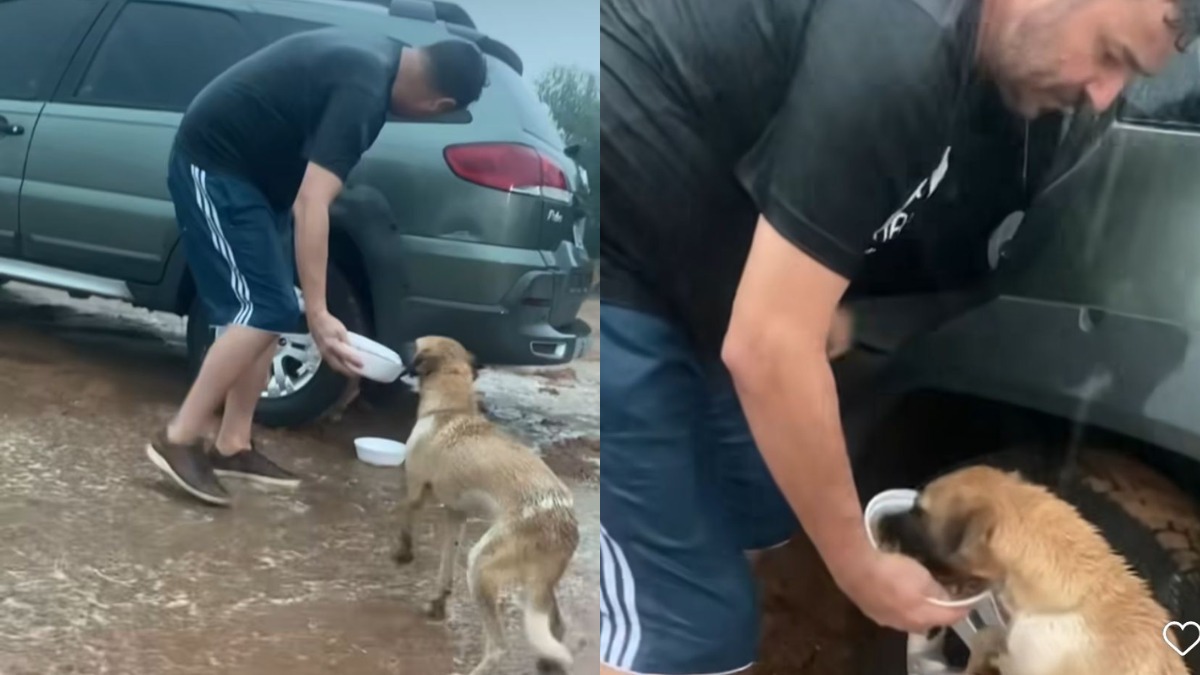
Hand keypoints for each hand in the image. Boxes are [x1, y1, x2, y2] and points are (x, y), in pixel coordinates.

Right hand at [307, 309, 362, 376]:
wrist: (315, 319)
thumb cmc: (329, 323)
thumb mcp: (341, 330)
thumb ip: (346, 341)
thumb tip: (351, 351)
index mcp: (332, 345)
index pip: (345, 356)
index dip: (354, 361)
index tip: (362, 365)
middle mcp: (326, 352)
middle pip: (338, 366)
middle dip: (348, 372)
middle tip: (358, 374)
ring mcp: (323, 354)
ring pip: (334, 366)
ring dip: (343, 371)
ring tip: (352, 373)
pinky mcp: (322, 353)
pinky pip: (331, 363)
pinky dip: (338, 367)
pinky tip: (343, 366)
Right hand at [832, 549, 969, 633]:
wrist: (854, 567)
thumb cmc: (893, 571)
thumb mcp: (922, 577)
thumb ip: (938, 591)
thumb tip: (948, 599)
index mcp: (922, 619)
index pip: (950, 618)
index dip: (962, 608)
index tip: (971, 598)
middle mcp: (905, 625)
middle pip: (928, 621)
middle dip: (938, 610)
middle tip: (945, 595)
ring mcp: (885, 619)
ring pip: (908, 617)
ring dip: (916, 607)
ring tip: (919, 592)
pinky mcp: (869, 610)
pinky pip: (891, 610)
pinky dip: (899, 602)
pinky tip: (895, 590)